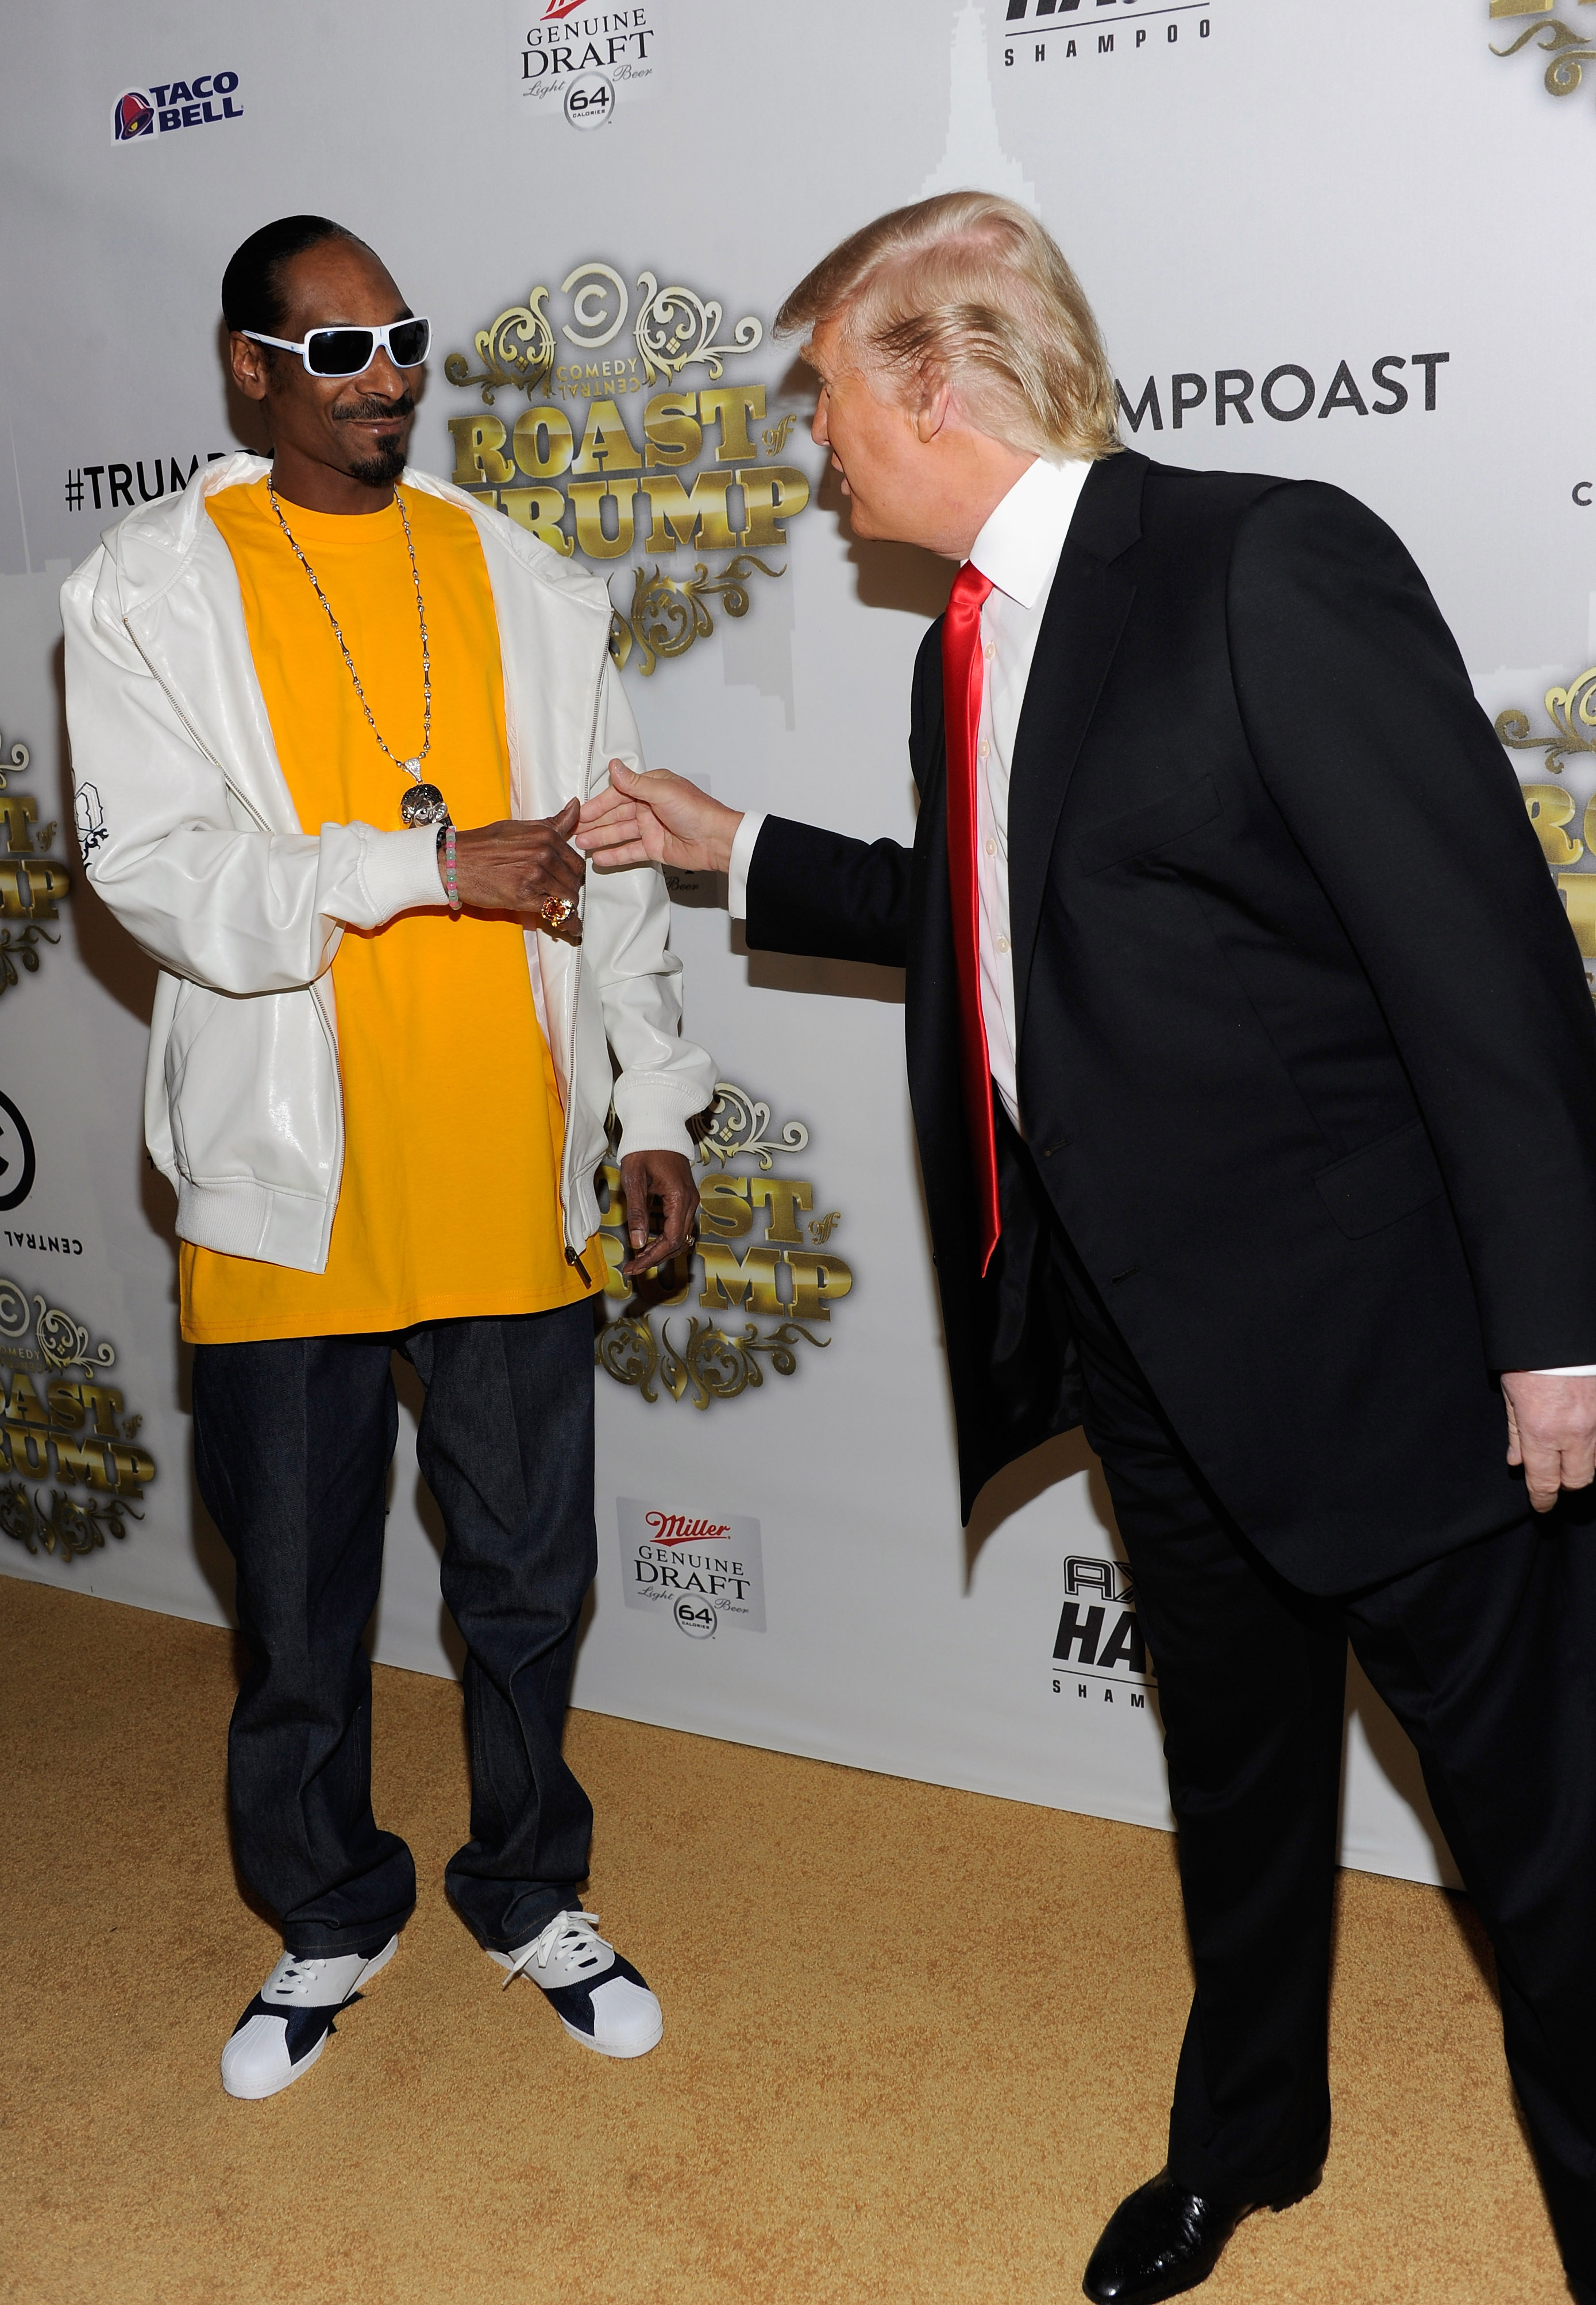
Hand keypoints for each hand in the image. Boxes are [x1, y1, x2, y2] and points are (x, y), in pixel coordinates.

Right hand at [449, 798, 584, 937]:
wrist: (455, 861)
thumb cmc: (484, 844)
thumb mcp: (520, 827)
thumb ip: (552, 823)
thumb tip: (576, 806)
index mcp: (546, 835)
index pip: (576, 861)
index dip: (573, 874)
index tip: (569, 881)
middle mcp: (544, 853)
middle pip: (574, 881)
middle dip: (570, 891)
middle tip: (562, 896)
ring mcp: (535, 875)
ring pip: (568, 898)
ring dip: (567, 906)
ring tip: (564, 911)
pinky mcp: (525, 896)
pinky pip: (557, 913)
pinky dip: (568, 923)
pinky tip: (572, 928)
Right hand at [576, 759, 741, 875]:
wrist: (717, 840)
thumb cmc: (697, 811)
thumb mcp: (662, 792)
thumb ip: (635, 783)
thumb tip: (614, 766)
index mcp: (651, 788)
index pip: (617, 794)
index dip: (598, 804)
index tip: (580, 813)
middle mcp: (649, 806)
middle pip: (615, 815)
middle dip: (594, 823)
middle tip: (573, 831)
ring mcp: (651, 828)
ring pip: (619, 833)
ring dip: (600, 838)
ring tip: (581, 845)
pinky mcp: (655, 847)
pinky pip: (630, 851)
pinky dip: (615, 855)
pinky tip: (600, 859)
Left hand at [618, 1148, 698, 1277]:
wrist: (658, 1125)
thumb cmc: (645, 1148)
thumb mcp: (635, 1180)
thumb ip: (637, 1212)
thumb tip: (638, 1243)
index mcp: (679, 1198)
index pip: (670, 1240)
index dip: (652, 1257)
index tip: (634, 1267)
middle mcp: (690, 1201)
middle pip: (678, 1242)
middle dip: (655, 1257)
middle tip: (633, 1267)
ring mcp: (690, 1199)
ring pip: (681, 1236)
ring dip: (661, 1250)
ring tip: (639, 1257)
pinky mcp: (685, 1197)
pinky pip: (679, 1225)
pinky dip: (666, 1237)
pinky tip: (649, 1241)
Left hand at [1501, 1371, 1595, 1511]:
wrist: (1556, 1326)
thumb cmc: (1529, 1357)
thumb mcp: (1511, 1395)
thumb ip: (1515, 1432)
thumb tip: (1516, 1461)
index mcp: (1542, 1431)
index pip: (1544, 1481)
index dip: (1542, 1499)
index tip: (1541, 1506)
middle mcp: (1575, 1431)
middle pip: (1578, 1479)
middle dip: (1565, 1483)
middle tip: (1554, 1479)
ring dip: (1582, 1460)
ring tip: (1568, 1451)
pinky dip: (1593, 1438)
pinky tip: (1581, 1429)